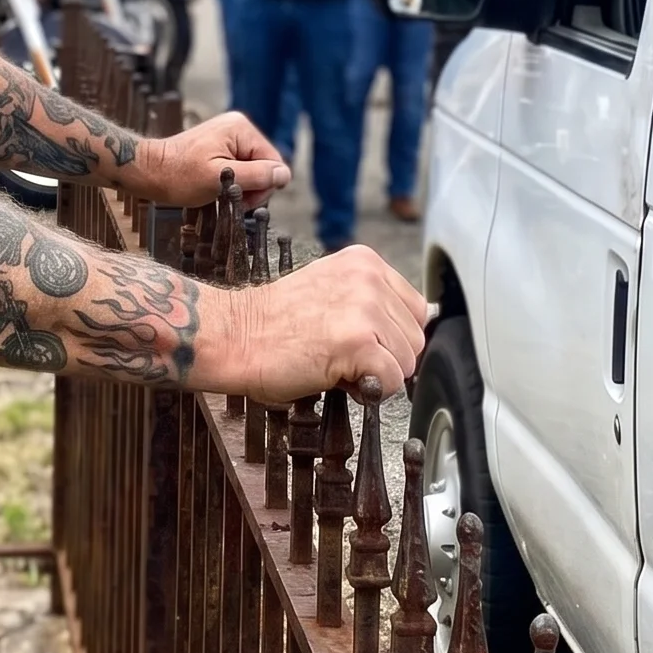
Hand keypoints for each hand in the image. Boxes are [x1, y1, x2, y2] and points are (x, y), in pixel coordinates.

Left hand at [130, 114, 289, 207]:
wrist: (149, 172)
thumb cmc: (178, 176)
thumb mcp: (220, 179)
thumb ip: (256, 175)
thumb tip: (284, 174)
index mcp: (241, 129)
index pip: (273, 162)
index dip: (263, 186)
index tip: (241, 198)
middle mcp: (238, 127)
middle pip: (265, 166)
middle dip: (252, 188)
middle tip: (229, 199)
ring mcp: (229, 136)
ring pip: (254, 170)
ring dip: (242, 187)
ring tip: (220, 194)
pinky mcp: (222, 146)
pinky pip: (241, 167)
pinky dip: (233, 182)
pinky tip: (218, 188)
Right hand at [196, 246, 429, 401]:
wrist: (234, 335)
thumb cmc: (274, 323)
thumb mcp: (331, 292)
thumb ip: (371, 303)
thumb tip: (418, 330)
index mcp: (364, 261)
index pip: (415, 309)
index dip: (391, 337)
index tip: (361, 343)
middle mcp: (369, 278)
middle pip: (416, 338)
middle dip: (387, 358)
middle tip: (343, 356)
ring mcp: (365, 308)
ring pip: (407, 361)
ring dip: (377, 374)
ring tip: (336, 363)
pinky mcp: (358, 341)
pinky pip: (391, 381)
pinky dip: (368, 391)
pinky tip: (336, 376)